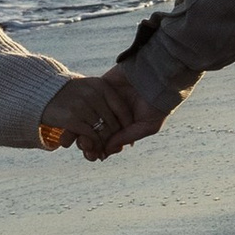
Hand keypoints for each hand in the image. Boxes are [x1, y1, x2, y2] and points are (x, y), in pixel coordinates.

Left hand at [39, 67, 165, 159]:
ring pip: (87, 119)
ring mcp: (104, 103)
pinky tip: (77, 119)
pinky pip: (86, 101)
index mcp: (122, 128)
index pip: (107, 142)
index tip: (95, 156)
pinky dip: (80, 110)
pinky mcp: (100, 88)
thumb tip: (107, 150)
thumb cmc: (157, 105)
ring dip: (80, 129)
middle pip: (94, 133)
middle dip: (88, 143)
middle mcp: (111, 117)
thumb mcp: (147, 126)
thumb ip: (126, 137)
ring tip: (79, 137)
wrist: (156, 78)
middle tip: (85, 147)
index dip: (99, 150)